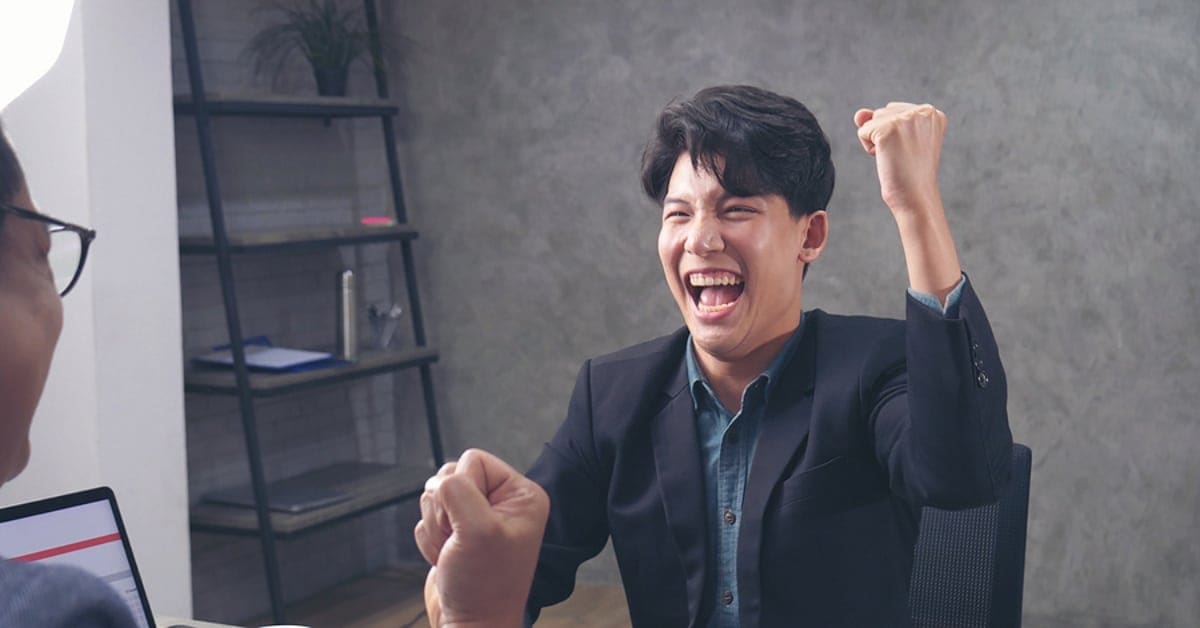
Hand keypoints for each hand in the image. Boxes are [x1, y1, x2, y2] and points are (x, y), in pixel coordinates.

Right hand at [414, 449, 549, 627]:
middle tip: (460, 540)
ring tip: (455, 551)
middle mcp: (501, 502)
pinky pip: (427, 518)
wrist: (469, 625)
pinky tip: (447, 558)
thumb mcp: (477, 530)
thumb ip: (458, 491)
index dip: (460, 486)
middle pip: (450, 474)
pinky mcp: (456, 532)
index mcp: (520, 495)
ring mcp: (476, 517)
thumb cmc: (483, 587)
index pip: (473, 459)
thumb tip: (438, 482)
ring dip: (436, 527)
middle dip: (445, 509)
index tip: (470, 522)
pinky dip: (429, 540)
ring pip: (435, 496)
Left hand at [854, 102, 946, 216]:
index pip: (895, 112)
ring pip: (871, 121)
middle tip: (903, 156)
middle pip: (882, 113)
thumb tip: (859, 114)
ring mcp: (905, 118)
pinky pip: (863, 132)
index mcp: (932, 113)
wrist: (915, 196)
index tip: (911, 151)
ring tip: (897, 157)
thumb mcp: (899, 139)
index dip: (895, 135)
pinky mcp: (887, 129)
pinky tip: (887, 158)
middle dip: (885, 136)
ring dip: (877, 142)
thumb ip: (878, 118)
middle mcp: (923, 111)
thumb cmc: (909, 172)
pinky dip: (869, 148)